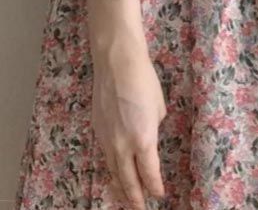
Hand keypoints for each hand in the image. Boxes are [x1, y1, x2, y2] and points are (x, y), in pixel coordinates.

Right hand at [92, 45, 166, 207]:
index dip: (154, 187)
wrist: (117, 63)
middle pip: (128, 180)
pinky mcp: (97, 129)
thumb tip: (149, 132)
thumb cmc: (144, 80)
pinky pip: (105, 155)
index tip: (159, 195)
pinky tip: (113, 170)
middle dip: (134, 197)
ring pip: (113, 170)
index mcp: (143, 140)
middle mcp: (123, 145)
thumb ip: (154, 126)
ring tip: (124, 198)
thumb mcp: (159, 107)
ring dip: (120, 185)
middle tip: (139, 209)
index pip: (149, 174)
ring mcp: (107, 138)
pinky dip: (110, 167)